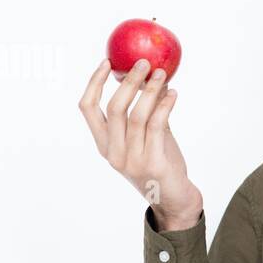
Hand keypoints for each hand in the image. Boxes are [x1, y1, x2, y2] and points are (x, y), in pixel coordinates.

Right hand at [78, 57, 202, 229]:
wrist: (174, 200)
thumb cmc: (161, 164)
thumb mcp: (147, 137)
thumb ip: (146, 111)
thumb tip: (152, 76)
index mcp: (104, 145)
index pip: (88, 109)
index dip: (94, 83)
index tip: (107, 62)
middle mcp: (113, 152)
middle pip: (114, 108)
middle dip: (128, 81)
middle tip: (143, 62)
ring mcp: (131, 160)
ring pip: (136, 115)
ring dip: (150, 90)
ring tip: (162, 74)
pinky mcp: (153, 163)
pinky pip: (156, 126)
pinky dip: (165, 106)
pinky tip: (173, 94)